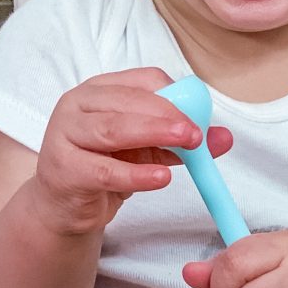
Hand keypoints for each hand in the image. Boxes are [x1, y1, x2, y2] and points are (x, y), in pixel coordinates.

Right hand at [31, 67, 230, 235]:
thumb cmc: (104, 167)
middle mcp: (78, 105)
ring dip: (154, 135)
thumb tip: (224, 138)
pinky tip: (160, 178)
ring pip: (114, 130)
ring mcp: (65, 134)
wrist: (65, 205)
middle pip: (128, 102)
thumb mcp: (148, 150)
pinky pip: (104, 170)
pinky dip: (136, 174)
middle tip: (198, 132)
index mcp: (100, 90)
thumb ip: (182, 142)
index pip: (143, 81)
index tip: (200, 116)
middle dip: (168, 115)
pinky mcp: (63, 169)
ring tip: (188, 145)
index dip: (175, 96)